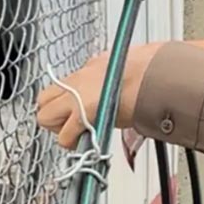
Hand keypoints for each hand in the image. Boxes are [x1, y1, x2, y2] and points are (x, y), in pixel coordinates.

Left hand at [36, 42, 163, 149]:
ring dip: (60, 128)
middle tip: (73, 122)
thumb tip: (125, 77)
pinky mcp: (83, 114)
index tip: (81, 109)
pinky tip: (89, 140)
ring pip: (45, 117)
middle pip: (44, 99)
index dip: (70, 100)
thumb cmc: (155, 69)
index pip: (68, 83)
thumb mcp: (134, 62)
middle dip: (54, 113)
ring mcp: (77, 95)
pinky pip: (64, 136)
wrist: (159, 75)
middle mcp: (80, 78)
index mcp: (93, 65)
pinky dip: (73, 141)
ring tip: (80, 132)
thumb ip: (120, 73)